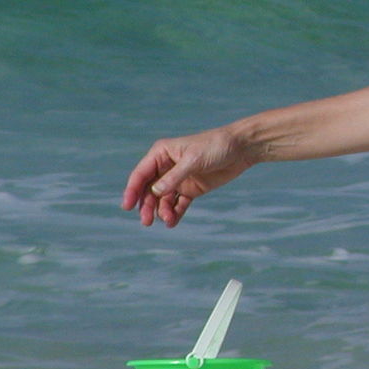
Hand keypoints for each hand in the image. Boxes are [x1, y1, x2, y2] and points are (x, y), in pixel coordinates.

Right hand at [120, 127, 252, 227]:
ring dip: (162, 211)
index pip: (141, 174)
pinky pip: (178, 204)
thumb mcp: (193, 160)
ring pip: (163, 200)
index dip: (132, 190)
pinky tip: (173, 222)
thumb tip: (155, 192)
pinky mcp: (191, 189)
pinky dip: (174, 213)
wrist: (242, 149)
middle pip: (149, 190)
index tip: (127, 206)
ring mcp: (179, 179)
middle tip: (146, 222)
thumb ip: (174, 177)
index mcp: (162, 153)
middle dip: (146, 206)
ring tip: (168, 220)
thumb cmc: (216, 146)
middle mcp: (167, 167)